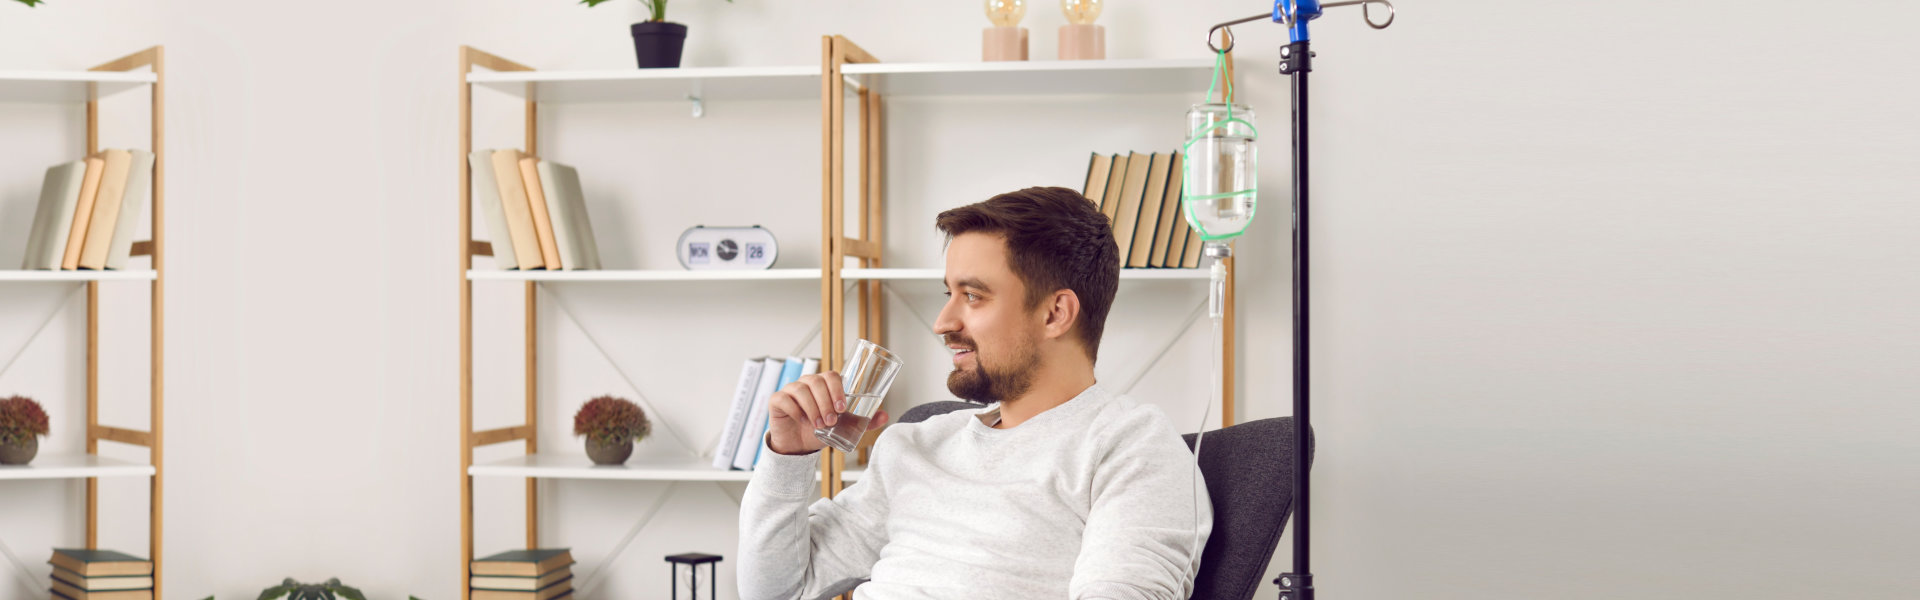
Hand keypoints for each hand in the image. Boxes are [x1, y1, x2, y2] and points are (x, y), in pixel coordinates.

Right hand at [765, 370, 890, 455]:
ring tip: (819, 425)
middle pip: (816, 381)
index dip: (837, 389)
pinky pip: (784, 399)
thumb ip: (863, 421)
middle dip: (826, 402)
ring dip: (813, 408)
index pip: (831, 375)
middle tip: (831, 421)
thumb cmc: (820, 431)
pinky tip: (802, 421)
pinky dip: (795, 411)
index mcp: (824, 385)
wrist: (799, 446)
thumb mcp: (844, 427)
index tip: (842, 408)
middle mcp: (807, 383)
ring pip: (801, 389)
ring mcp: (791, 390)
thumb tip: (885, 416)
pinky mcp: (777, 400)